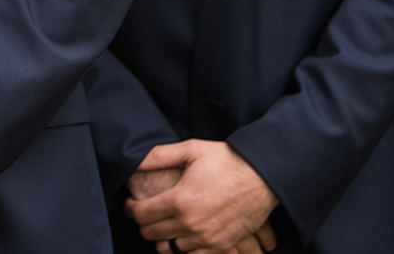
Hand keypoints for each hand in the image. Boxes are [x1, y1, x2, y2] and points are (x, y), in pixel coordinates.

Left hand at [125, 139, 277, 253]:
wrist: (263, 177)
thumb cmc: (226, 160)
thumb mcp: (191, 150)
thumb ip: (158, 156)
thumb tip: (134, 162)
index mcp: (179, 200)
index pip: (140, 215)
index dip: (130, 209)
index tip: (131, 203)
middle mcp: (191, 224)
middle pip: (151, 234)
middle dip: (143, 224)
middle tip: (144, 212)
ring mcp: (207, 238)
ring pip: (169, 249)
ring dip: (162, 237)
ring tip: (164, 223)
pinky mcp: (222, 246)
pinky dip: (183, 248)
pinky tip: (183, 234)